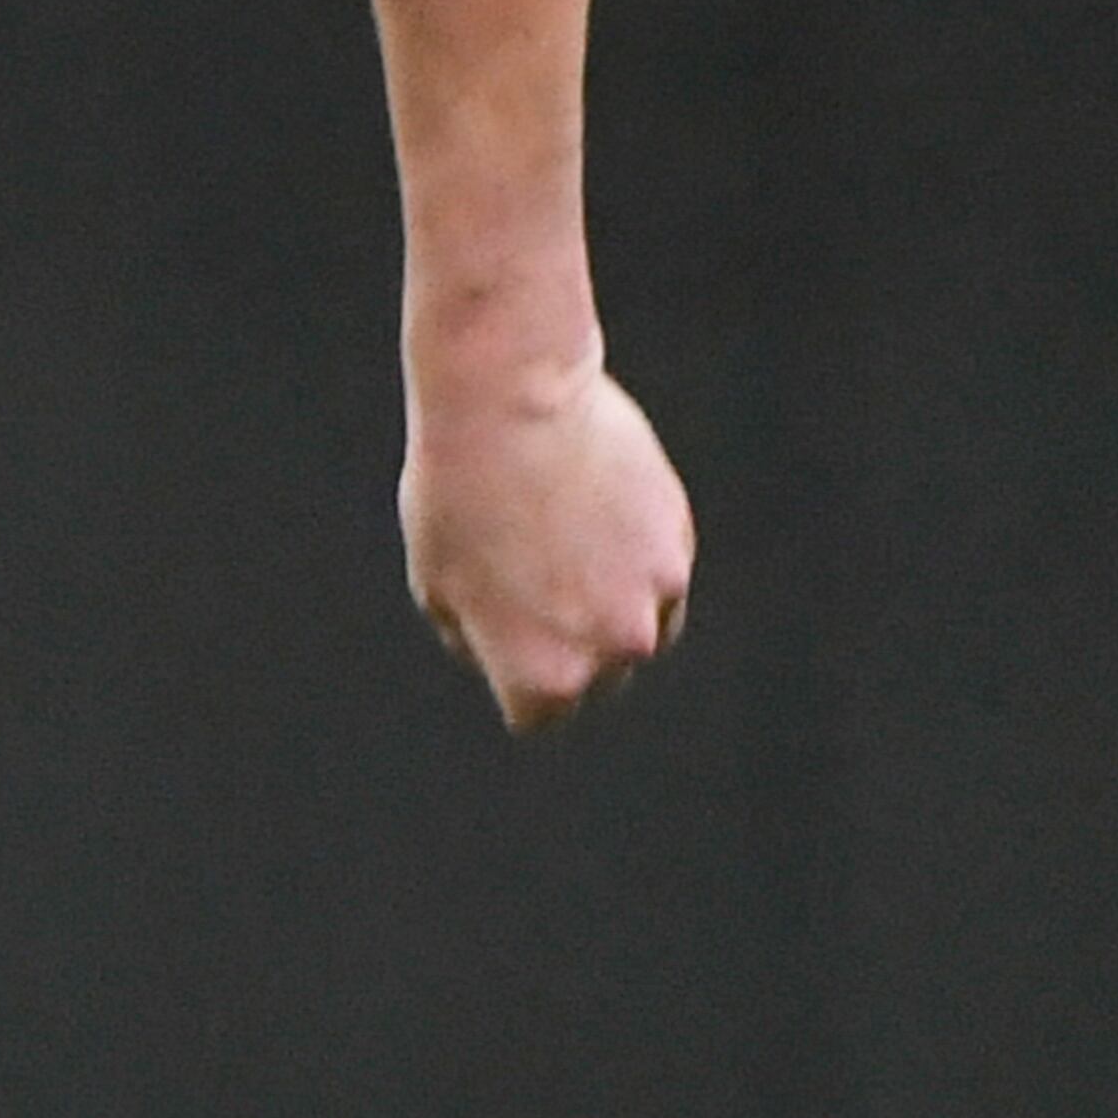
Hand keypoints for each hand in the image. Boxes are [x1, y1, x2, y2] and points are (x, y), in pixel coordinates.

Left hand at [401, 355, 693, 730]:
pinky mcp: (679, 543)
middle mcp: (611, 651)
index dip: (517, 672)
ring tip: (566, 534)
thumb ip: (483, 642)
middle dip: (571, 640)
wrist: (510, 402)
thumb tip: (512, 659)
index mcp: (545, 677)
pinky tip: (595, 503)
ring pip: (640, 625)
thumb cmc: (455, 493)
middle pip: (598, 674)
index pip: (540, 714)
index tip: (503, 625)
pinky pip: (661, 571)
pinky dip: (637, 552)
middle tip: (533, 570)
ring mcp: (654, 598)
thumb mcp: (437, 585)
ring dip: (615, 600)